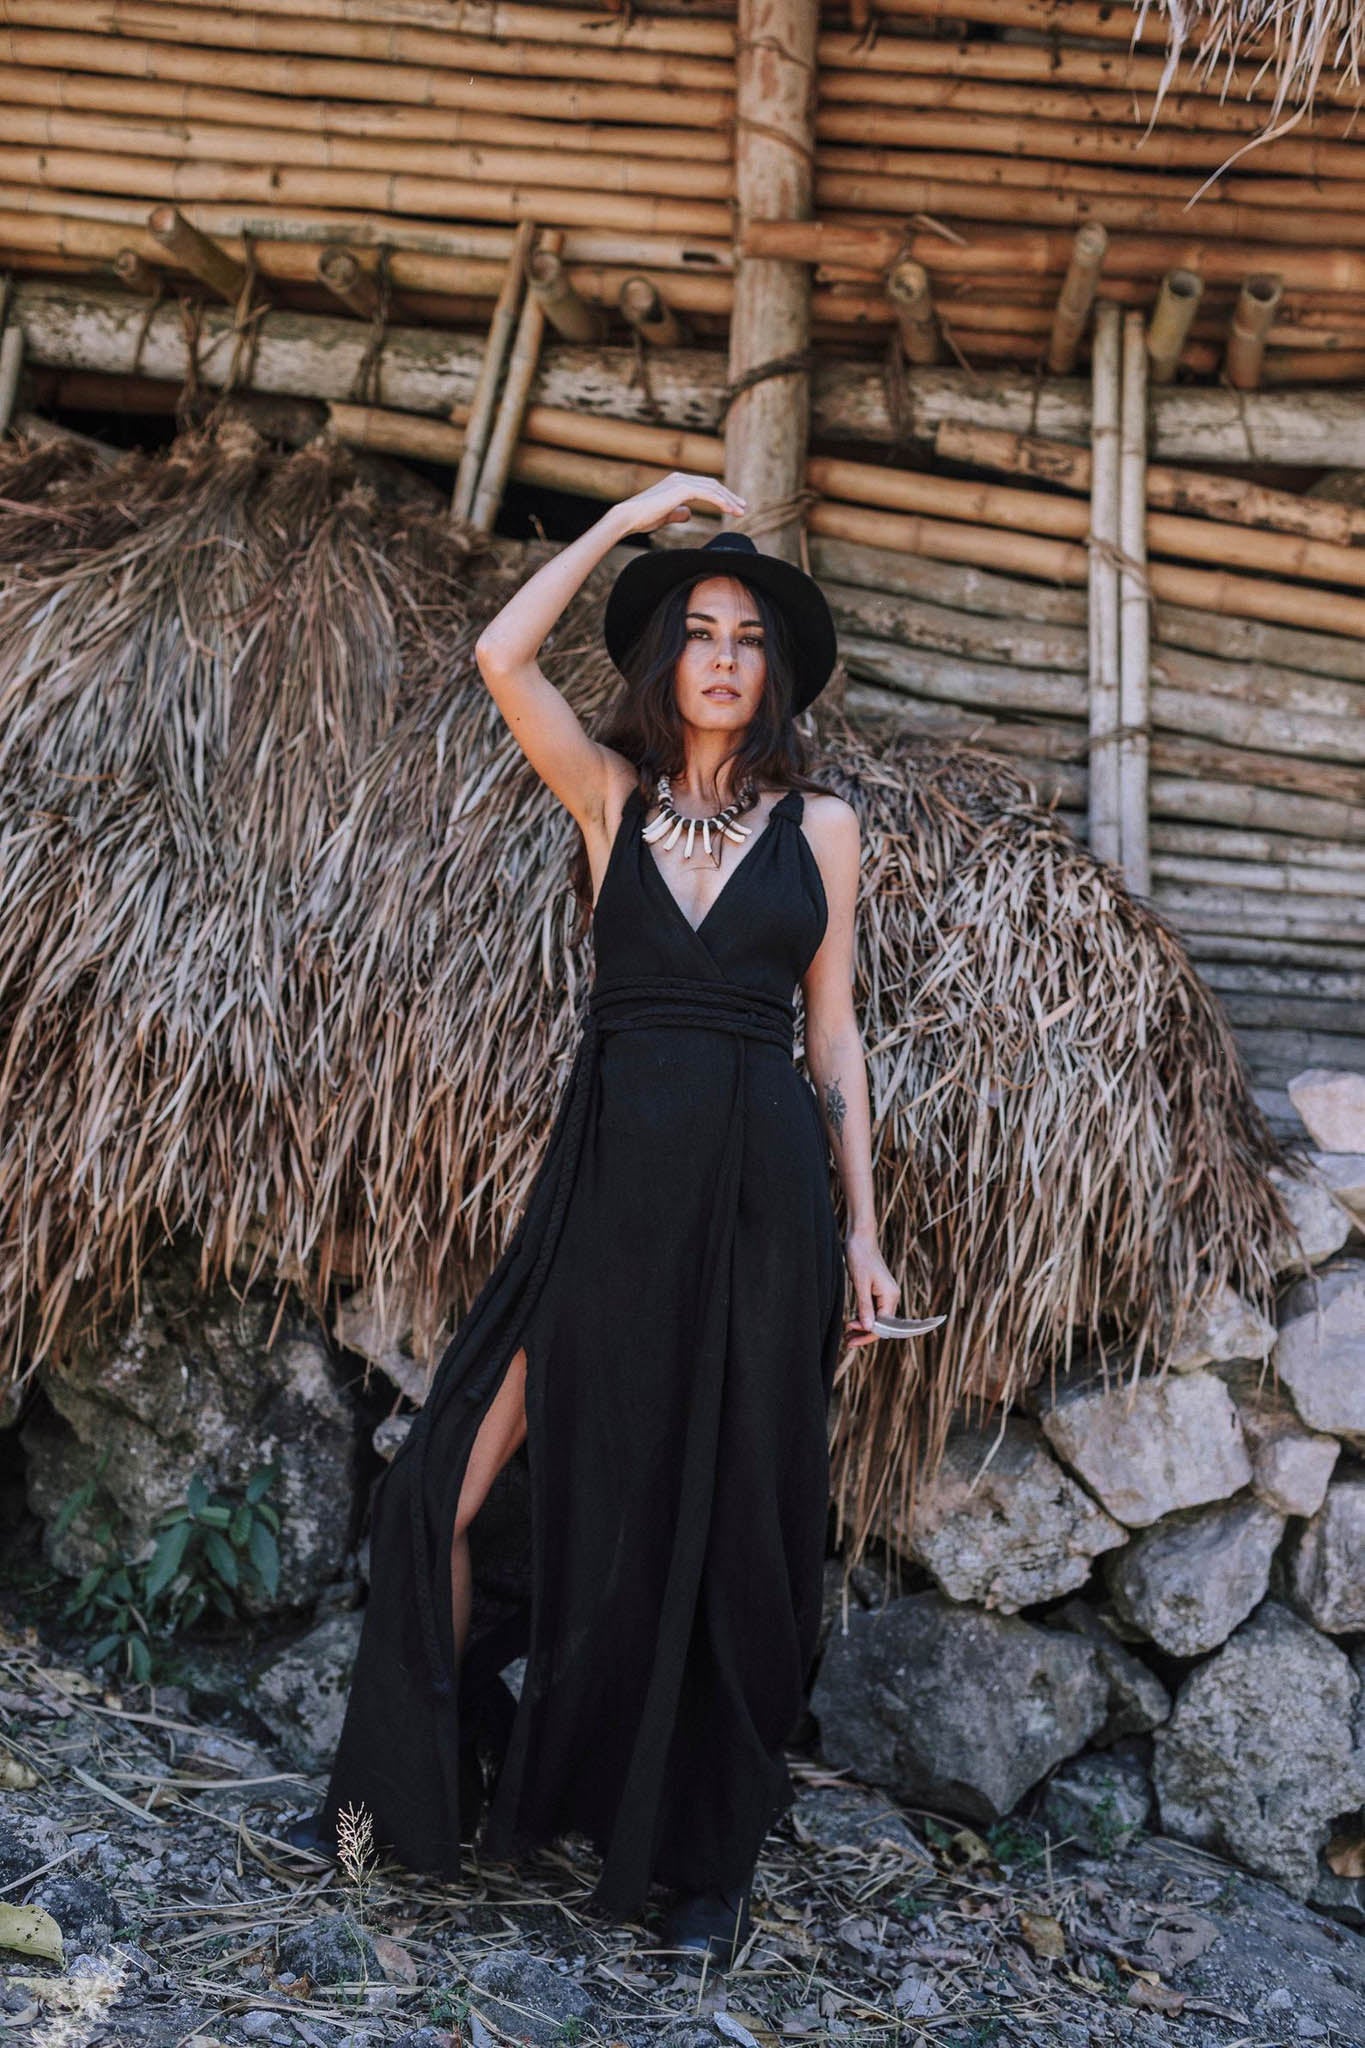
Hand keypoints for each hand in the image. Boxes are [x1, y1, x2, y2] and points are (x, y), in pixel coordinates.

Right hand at [609, 471, 745, 539]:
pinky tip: (730, 510)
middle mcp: (680, 478)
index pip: (705, 487)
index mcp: (677, 482)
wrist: (628, 517)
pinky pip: (707, 494)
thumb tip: (690, 513)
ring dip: (728, 500)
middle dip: (729, 496)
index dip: (720, 496)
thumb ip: (678, 512)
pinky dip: (720, 501)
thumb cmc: (642, 519)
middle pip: (712, 485)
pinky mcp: (681, 489)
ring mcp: (681, 482)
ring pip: (712, 488)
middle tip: (743, 508)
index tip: (733, 507)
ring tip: (740, 512)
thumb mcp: (665, 516)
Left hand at [843, 1228, 899, 1348]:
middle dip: (865, 1334)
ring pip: (877, 1319)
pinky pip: (874, 1311)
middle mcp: (891, 1297)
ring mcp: (885, 1295)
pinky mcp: (878, 1292)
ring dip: (863, 1328)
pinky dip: (863, 1318)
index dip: (867, 1334)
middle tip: (847, 1342)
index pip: (883, 1325)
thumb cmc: (860, 1257)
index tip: (850, 1338)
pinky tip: (851, 1323)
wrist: (860, 1238)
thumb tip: (867, 1328)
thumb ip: (864, 1306)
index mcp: (890, 1296)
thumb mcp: (860, 1283)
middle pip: (882, 1325)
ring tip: (847, 1336)